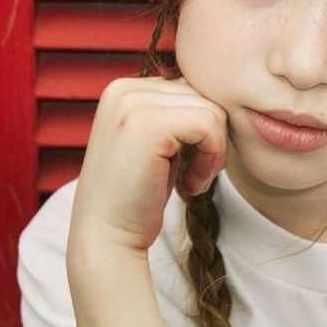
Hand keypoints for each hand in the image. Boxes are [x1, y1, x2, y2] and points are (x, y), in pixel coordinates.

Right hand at [68, 76, 226, 257]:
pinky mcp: (148, 125)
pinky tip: (192, 185)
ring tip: (193, 181)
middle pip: (205, 97)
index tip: (192, 163)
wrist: (107, 237)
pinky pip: (209, 126)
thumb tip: (219, 98)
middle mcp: (124, 89)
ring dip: (214, 152)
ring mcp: (132, 104)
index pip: (192, 89)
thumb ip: (178, 116)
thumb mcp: (159, 145)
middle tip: (196, 176)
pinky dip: (212, 158)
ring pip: (212, 111)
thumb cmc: (140, 197)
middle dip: (212, 140)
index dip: (205, 129)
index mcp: (125, 89)